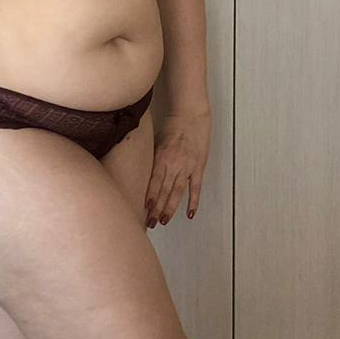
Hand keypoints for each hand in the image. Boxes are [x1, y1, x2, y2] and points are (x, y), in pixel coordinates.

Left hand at [145, 107, 210, 226]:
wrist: (191, 115)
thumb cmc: (172, 126)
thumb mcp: (155, 141)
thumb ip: (151, 159)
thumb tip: (141, 173)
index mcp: (161, 157)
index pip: (154, 183)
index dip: (150, 198)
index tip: (144, 210)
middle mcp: (174, 164)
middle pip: (164, 191)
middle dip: (157, 209)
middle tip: (150, 223)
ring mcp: (187, 167)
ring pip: (177, 192)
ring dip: (171, 208)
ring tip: (164, 221)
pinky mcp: (199, 167)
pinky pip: (196, 187)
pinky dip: (193, 202)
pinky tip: (190, 214)